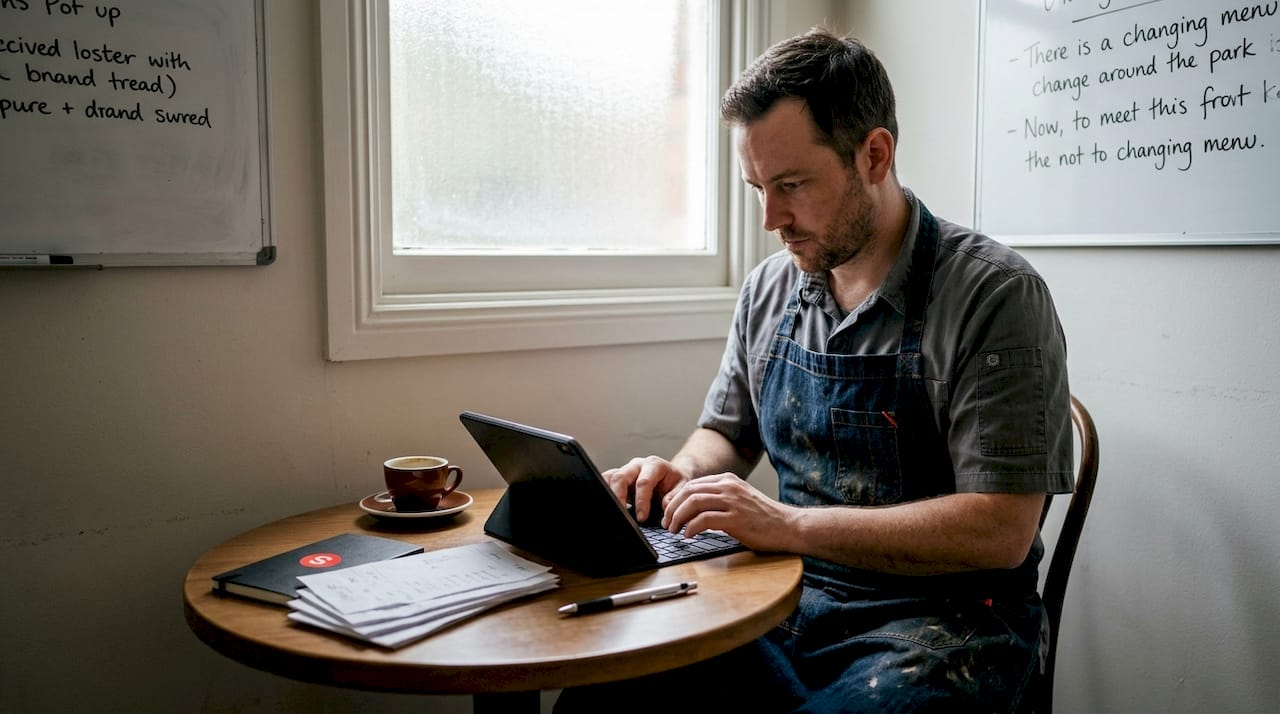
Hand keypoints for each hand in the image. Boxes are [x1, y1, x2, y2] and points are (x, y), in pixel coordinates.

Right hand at [602, 455, 690, 523]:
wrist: (670, 475)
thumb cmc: (675, 482)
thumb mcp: (682, 487)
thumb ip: (674, 496)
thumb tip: (664, 507)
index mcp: (654, 465)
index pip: (643, 482)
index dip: (641, 501)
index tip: (641, 518)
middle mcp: (637, 465)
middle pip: (621, 477)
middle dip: (619, 497)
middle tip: (621, 515)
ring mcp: (625, 469)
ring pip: (610, 478)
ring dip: (609, 494)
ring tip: (612, 511)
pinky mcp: (618, 477)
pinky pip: (605, 481)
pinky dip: (604, 492)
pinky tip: (607, 505)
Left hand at [662, 473, 794, 550]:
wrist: (789, 526)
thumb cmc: (765, 518)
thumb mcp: (741, 499)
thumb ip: (721, 499)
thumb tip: (696, 510)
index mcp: (728, 480)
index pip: (693, 485)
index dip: (676, 499)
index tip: (669, 513)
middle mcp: (728, 487)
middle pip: (688, 492)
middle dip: (672, 508)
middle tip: (666, 523)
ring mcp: (732, 501)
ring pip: (693, 503)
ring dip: (678, 518)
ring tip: (673, 530)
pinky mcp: (735, 519)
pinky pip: (704, 520)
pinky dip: (691, 528)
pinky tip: (688, 536)